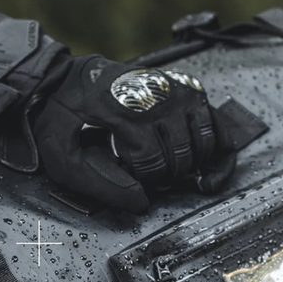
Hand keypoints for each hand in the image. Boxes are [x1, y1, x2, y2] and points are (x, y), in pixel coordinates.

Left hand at [32, 56, 233, 213]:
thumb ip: (96, 184)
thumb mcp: (61, 152)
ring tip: (168, 171)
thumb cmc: (66, 116)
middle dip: (164, 176)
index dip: (142, 181)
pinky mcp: (191, 92)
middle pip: (180, 158)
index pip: (152, 162)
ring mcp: (179, 92)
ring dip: (189, 167)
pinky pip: (221, 132)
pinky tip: (206, 175)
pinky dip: (219, 158)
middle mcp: (160, 97)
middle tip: (146, 174)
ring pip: (205, 147)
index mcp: (128, 108)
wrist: (73, 77)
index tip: (128, 175)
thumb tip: (140, 204)